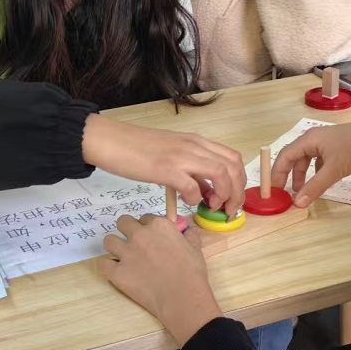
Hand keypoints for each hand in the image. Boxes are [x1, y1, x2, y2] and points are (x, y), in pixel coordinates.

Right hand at [82, 115, 245, 215]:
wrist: (111, 140)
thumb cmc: (138, 149)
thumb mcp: (172, 154)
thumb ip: (192, 169)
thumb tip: (206, 191)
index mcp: (197, 142)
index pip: (233, 158)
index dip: (239, 181)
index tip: (231, 199)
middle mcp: (194, 146)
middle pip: (233, 167)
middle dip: (237, 192)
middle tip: (227, 208)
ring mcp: (181, 156)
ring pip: (221, 174)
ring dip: (223, 195)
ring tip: (210, 206)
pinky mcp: (166, 169)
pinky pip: (193, 187)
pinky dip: (195, 198)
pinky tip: (185, 201)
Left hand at [99, 214, 222, 345]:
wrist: (181, 297)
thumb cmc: (191, 272)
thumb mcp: (195, 248)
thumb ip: (190, 235)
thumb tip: (188, 230)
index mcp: (158, 225)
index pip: (145, 218)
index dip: (148, 228)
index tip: (152, 238)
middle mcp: (139, 235)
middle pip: (123, 222)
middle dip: (127, 230)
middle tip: (135, 243)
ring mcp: (126, 253)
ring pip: (109, 241)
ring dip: (115, 246)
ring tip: (123, 256)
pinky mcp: (117, 273)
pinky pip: (103, 264)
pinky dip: (108, 267)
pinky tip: (117, 272)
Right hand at [271, 121, 350, 206]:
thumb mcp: (333, 170)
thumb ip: (314, 187)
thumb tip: (297, 203)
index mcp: (309, 140)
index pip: (284, 156)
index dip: (277, 173)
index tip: (274, 191)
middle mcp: (315, 138)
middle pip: (295, 157)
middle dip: (290, 176)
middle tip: (287, 193)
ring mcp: (327, 142)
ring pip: (308, 159)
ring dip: (304, 175)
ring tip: (304, 191)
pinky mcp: (338, 147)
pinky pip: (320, 160)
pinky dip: (316, 172)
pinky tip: (322, 182)